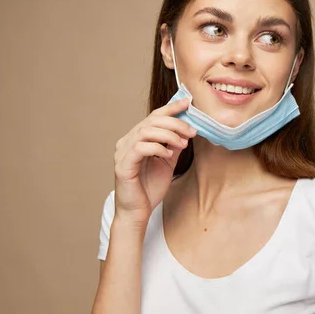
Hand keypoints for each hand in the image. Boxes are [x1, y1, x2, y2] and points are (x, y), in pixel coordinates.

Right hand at [113, 98, 195, 224]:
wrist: (138, 212)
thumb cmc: (150, 187)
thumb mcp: (167, 161)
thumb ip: (174, 144)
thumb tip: (187, 129)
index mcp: (137, 138)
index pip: (153, 116)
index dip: (171, 107)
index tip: (188, 102)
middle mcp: (127, 142)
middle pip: (151, 120)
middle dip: (175, 123)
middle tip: (192, 131)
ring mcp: (122, 152)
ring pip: (145, 131)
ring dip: (169, 135)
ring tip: (183, 144)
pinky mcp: (122, 165)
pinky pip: (140, 147)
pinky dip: (157, 147)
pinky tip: (168, 155)